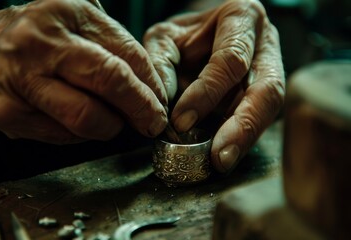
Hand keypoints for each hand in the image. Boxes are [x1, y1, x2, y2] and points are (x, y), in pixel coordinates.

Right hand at [0, 0, 167, 143]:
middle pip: (110, 82)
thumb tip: (153, 86)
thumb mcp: (78, 22)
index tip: (161, 103)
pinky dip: (82, 135)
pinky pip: (62, 136)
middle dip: (141, 109)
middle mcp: (42, 44)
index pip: (128, 55)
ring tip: (114, 121)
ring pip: (87, 118)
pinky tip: (81, 122)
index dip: (152, 85)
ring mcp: (22, 80)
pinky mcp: (8, 113)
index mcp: (67, 14)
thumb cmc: (41, 35)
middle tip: (153, 123)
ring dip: (111, 126)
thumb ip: (115, 44)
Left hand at [144, 0, 284, 171]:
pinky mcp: (266, 92)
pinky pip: (261, 117)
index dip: (207, 93)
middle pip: (266, 89)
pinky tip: (228, 153)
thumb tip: (162, 106)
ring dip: (247, 137)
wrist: (203, 33)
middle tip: (220, 156)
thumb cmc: (184, 35)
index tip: (181, 121)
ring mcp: (271, 69)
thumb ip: (159, 63)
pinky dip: (244, 137)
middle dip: (242, 126)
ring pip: (270, 108)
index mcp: (242, 17)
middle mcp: (265, 44)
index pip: (230, 60)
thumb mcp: (165, 38)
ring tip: (223, 161)